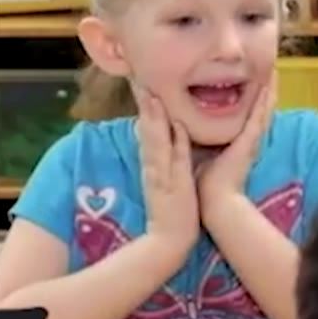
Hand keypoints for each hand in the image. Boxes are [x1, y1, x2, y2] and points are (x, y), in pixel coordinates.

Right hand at [132, 86, 199, 251]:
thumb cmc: (172, 209)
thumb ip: (163, 159)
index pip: (147, 130)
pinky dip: (176, 144)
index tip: (141, 83)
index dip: (145, 108)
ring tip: (152, 95)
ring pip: (157, 141)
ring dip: (155, 119)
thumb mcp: (164, 179)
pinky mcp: (174, 185)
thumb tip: (165, 138)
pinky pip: (177, 160)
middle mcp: (154, 165)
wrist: (169, 240)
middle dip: (145, 105)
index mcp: (154, 163)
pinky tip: (177, 127)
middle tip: (140, 78)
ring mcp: (163, 174)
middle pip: (147, 130)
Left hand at [197, 74, 274, 227]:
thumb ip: (197, 141)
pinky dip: (264, 102)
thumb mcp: (200, 155)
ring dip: (269, 90)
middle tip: (271, 69)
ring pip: (262, 110)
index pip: (246, 116)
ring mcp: (250, 141)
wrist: (214, 204)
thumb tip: (183, 125)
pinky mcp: (249, 143)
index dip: (252, 98)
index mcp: (236, 143)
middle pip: (259, 110)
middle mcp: (247, 140)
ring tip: (275, 71)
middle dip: (265, 90)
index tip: (253, 80)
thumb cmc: (204, 184)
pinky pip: (258, 118)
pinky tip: (268, 87)